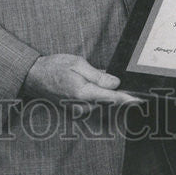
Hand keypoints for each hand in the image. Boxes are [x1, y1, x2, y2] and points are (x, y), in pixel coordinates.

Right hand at [22, 54, 141, 114]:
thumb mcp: (77, 64)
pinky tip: (92, 85)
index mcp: (83, 93)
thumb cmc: (54, 67)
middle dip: (117, 92)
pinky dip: (98, 96)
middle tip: (119, 83)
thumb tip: (115, 83)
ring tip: (95, 79)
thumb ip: (98, 75)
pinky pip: (93, 104)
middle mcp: (82, 106)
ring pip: (102, 103)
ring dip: (106, 94)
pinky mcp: (76, 110)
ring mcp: (78, 110)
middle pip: (109, 102)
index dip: (128, 98)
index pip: (112, 98)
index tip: (141, 99)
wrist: (34, 77)